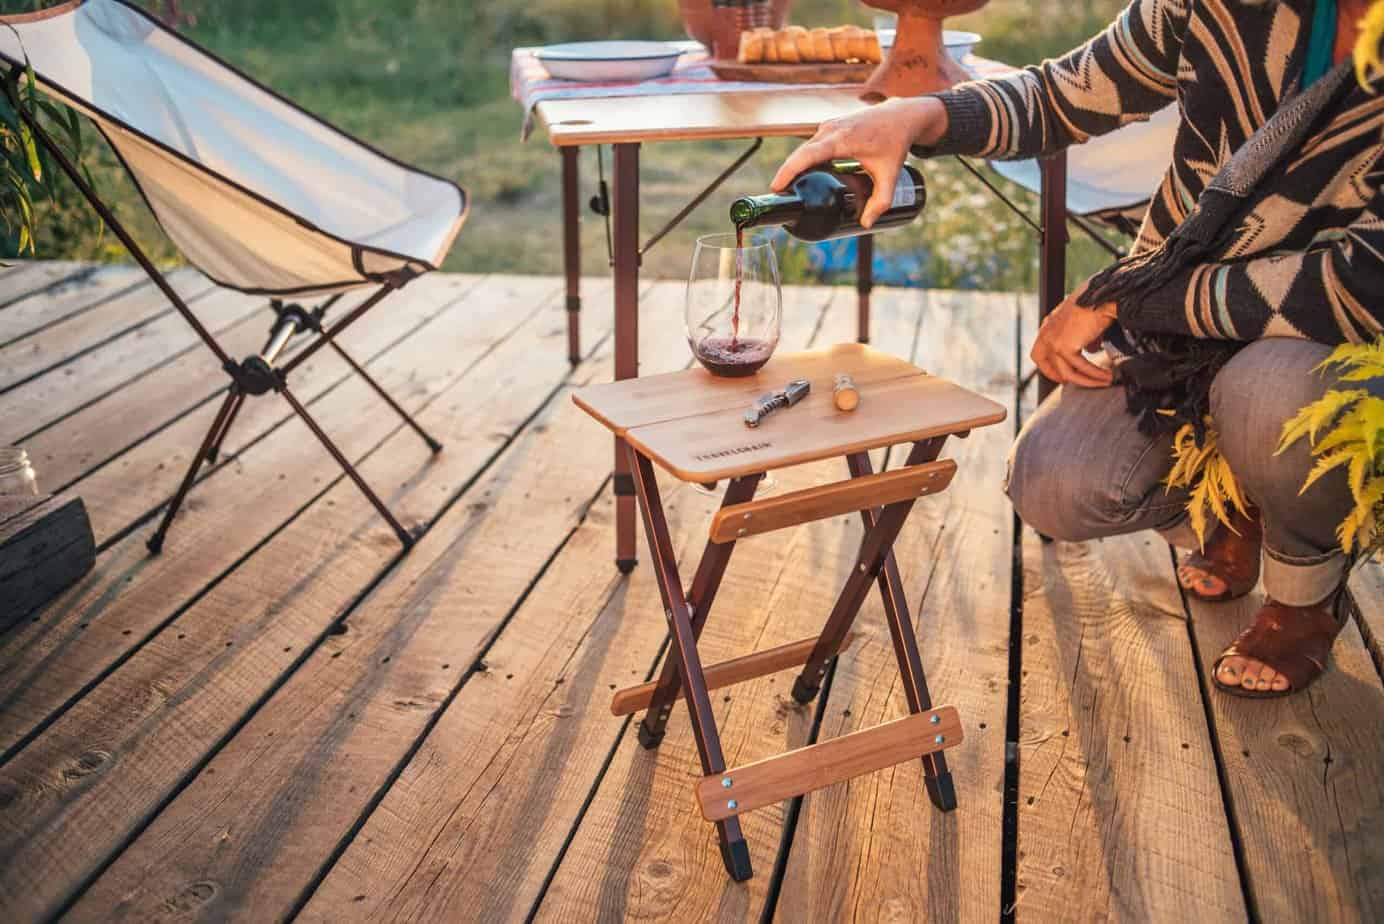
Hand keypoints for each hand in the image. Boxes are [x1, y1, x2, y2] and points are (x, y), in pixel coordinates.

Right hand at [771, 97, 947, 228]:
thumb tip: (866, 224)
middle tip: (780, 198)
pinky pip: (811, 146)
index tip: (777, 188)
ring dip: (794, 168)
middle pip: (800, 155)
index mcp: (842, 139)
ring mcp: (828, 126)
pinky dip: (803, 161)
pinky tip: (801, 177)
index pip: (807, 155)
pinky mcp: (828, 127)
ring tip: (787, 190)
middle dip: (786, 175)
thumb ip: (881, 201)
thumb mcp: (890, 175)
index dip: (789, 171)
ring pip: (804, 150)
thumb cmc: (895, 143)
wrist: (900, 116)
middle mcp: (830, 129)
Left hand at [1031, 280, 1117, 387]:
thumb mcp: (1085, 322)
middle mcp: (1046, 332)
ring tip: (1104, 381)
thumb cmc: (1097, 302)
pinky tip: (1106, 376)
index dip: (1050, 367)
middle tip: (1078, 383)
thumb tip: (1092, 351)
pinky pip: (1080, 368)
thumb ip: (1084, 338)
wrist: (1102, 294)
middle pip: (1045, 364)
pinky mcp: (1064, 347)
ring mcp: (1052, 341)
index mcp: (1049, 324)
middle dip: (1060, 377)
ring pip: (1066, 371)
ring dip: (1087, 379)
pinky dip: (1095, 375)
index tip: (1064, 374)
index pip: (1040, 352)